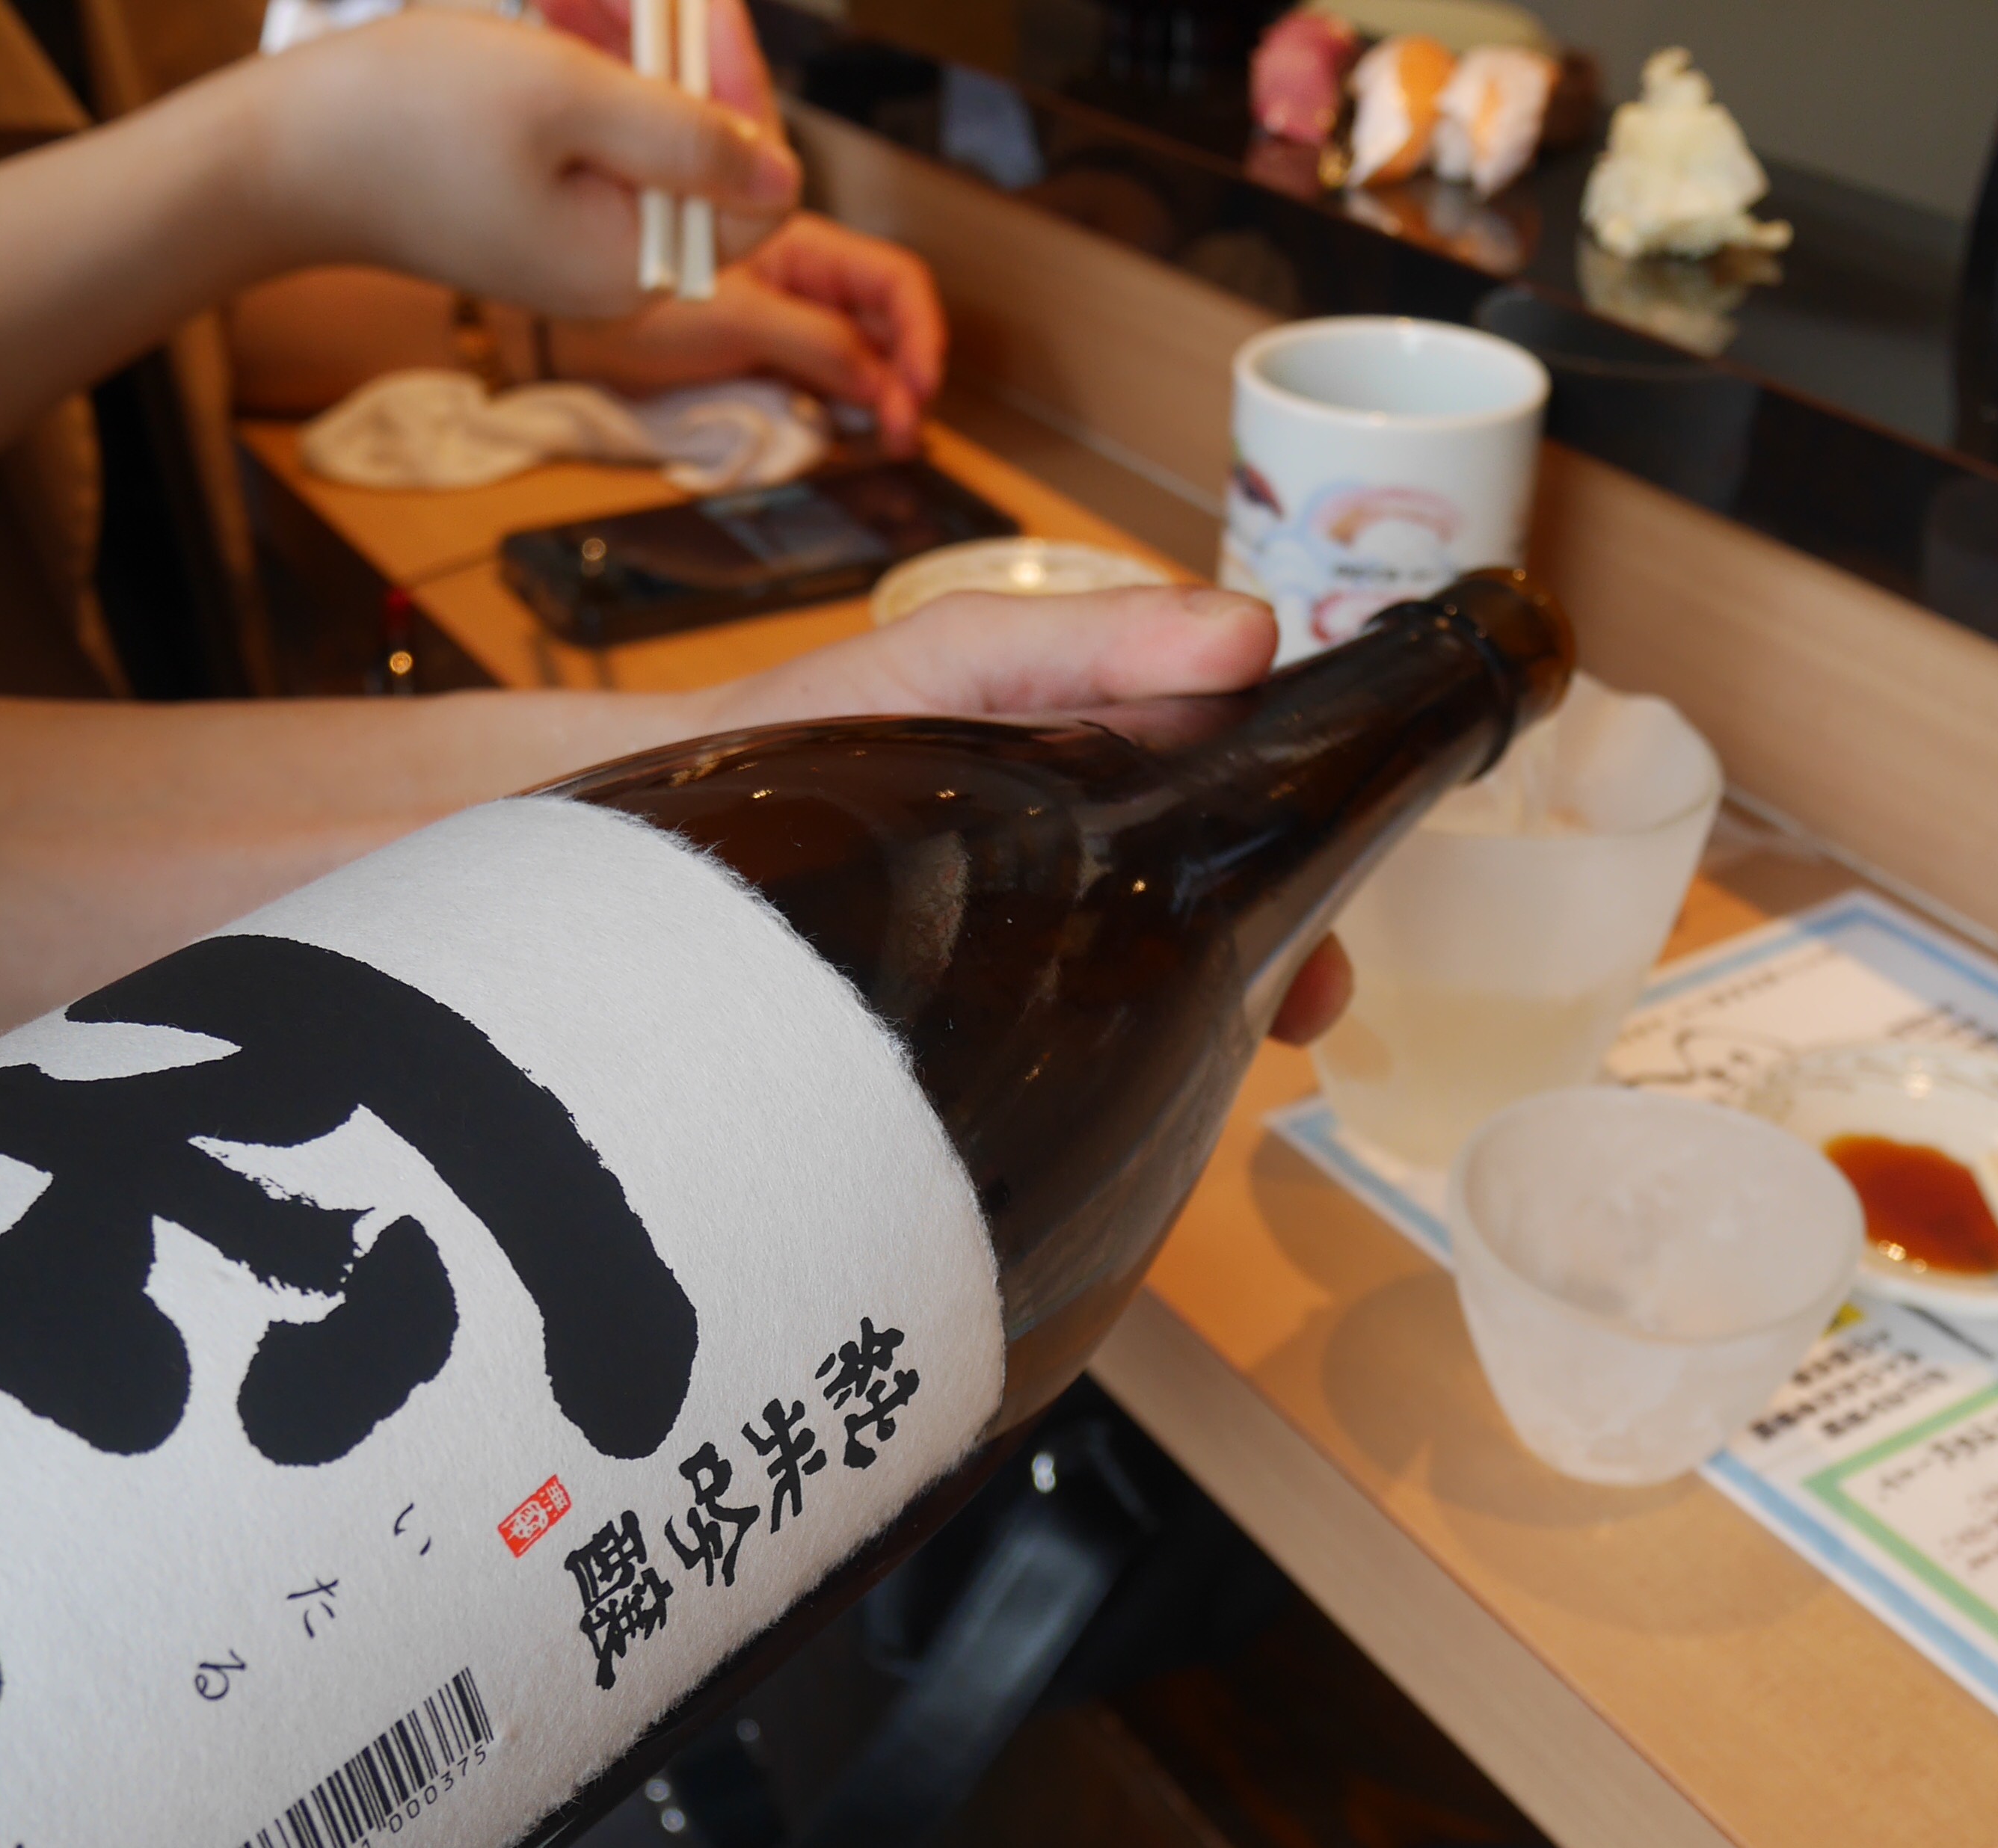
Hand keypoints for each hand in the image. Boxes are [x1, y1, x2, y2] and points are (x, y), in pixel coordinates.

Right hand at [248, 13, 797, 321]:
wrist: (282, 154)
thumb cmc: (409, 118)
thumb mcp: (567, 96)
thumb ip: (688, 133)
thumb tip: (783, 173)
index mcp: (635, 264)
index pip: (758, 186)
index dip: (741, 87)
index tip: (700, 9)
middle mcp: (614, 272)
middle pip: (701, 153)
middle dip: (669, 59)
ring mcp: (573, 245)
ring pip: (643, 133)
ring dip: (618, 54)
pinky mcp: (534, 213)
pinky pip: (589, 139)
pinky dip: (576, 76)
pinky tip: (538, 24)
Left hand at [546, 215, 945, 452]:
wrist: (579, 337)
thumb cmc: (642, 306)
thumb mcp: (735, 319)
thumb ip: (812, 341)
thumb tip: (875, 375)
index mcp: (804, 250)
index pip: (893, 282)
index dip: (919, 331)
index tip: (921, 384)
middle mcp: (809, 286)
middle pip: (888, 328)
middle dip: (907, 378)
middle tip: (902, 430)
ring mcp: (795, 327)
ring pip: (865, 364)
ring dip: (884, 403)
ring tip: (887, 441)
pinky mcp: (776, 365)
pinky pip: (832, 389)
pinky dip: (851, 415)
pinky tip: (855, 438)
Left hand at [697, 586, 1351, 1039]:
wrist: (660, 840)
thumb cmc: (802, 729)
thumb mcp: (955, 661)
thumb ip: (1090, 639)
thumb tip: (1249, 634)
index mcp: (1097, 746)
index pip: (1245, 767)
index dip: (1305, 813)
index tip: (1337, 860)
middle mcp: (1082, 839)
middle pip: (1227, 883)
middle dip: (1284, 932)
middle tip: (1312, 995)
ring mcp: (1044, 926)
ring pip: (1175, 962)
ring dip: (1226, 995)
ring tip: (1249, 1034)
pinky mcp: (998, 1006)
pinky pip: (1099, 1028)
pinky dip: (1143, 1041)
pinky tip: (1152, 1064)